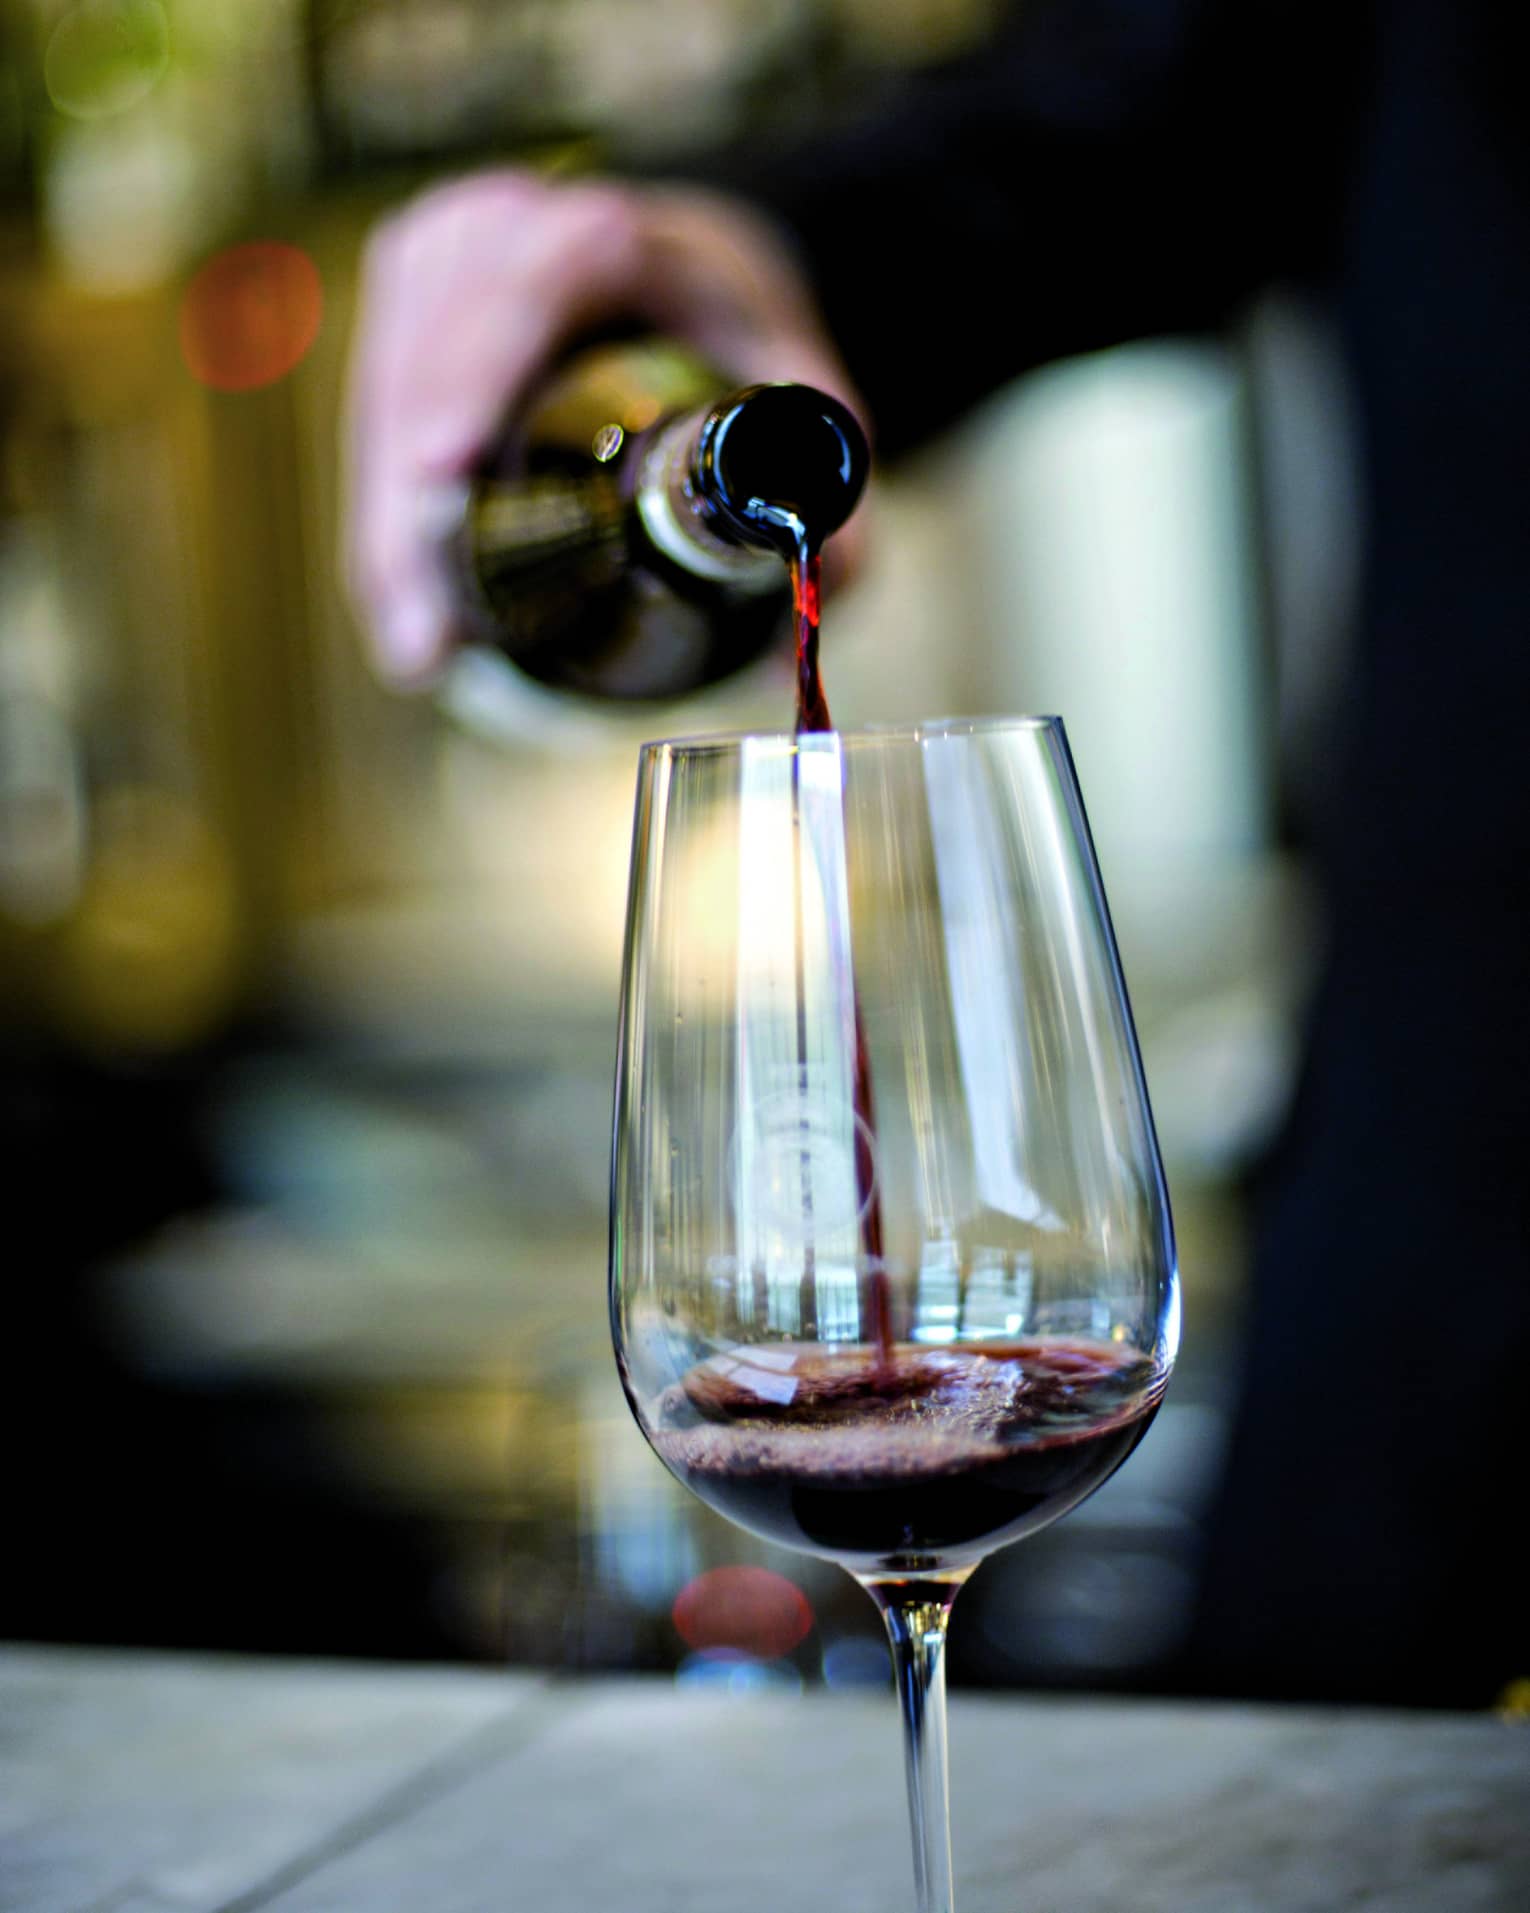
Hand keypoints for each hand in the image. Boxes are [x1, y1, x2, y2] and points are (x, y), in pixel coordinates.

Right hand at [344, 169, 866, 685]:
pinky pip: (376, 417)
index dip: (475, 369)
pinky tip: (404, 607)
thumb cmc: (737, 339)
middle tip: (430, 632)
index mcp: (612, 237)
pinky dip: (384, 516)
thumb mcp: (797, 398)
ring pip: (385, 396)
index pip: (531, 277)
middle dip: (411, 504)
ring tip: (421, 645)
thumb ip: (820, 492)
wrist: (687, 284)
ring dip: (388, 529)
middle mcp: (507, 233)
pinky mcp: (405, 315)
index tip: (444, 476)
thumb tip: (808, 608)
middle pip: (430, 356)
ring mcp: (442, 270)